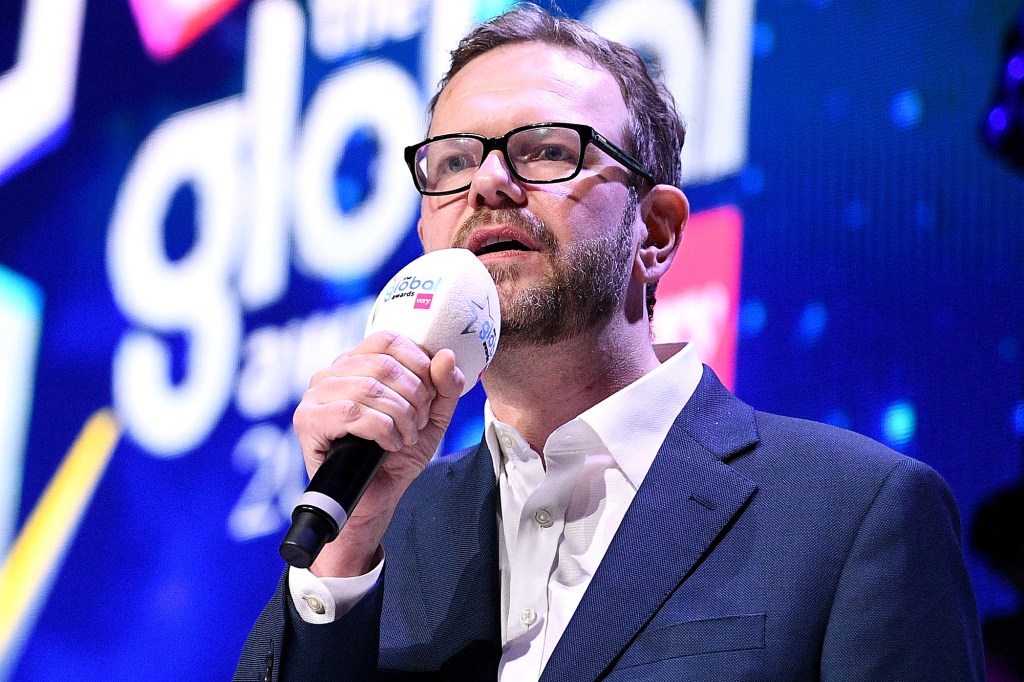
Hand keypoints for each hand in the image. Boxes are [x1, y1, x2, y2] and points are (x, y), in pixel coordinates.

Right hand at [292, 331, 464, 576]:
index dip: (418, 363)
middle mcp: (332, 372)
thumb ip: (445, 386)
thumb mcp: (432, 417)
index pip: (389, 339)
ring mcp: (316, 395)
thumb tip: (445, 355)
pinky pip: (352, 412)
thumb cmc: (399, 453)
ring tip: (406, 437)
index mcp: (358, 362)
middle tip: (418, 424)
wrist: (376, 497)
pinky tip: (389, 445)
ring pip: (370, 388)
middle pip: (384, 364)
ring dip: (400, 416)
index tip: (430, 395)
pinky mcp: (307, 420)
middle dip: (414, 396)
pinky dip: (382, 430)